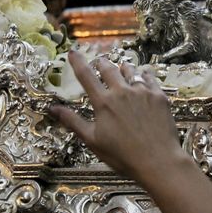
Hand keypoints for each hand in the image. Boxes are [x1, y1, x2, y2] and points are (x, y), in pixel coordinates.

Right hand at [50, 51, 178, 184]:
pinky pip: (150, 78)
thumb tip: (52, 108)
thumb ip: (73, 121)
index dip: (77, 62)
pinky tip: (144, 76)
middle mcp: (122, 91)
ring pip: (131, 71)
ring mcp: (142, 92)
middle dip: (102, 63)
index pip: (86, 76)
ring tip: (122, 67)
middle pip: (109, 69)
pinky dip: (144, 75)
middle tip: (100, 61)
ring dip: (123, 68)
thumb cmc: (122, 155)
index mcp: (104, 102)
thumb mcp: (93, 140)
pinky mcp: (159, 96)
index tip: (72, 52)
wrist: (158, 161)